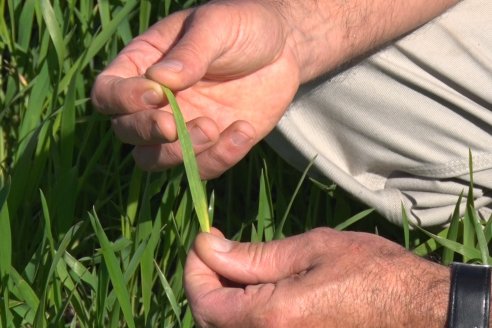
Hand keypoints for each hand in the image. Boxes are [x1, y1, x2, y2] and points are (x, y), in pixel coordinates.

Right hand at [91, 0, 299, 177]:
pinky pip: (202, 168)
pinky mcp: (211, 146)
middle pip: (125, 132)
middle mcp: (157, 103)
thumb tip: (160, 80)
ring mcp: (182, 128)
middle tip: (174, 125)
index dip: (123, 101)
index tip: (156, 95)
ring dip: (178, 153)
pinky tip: (244, 129)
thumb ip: (190, 52)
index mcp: (144, 66)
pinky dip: (220, 157)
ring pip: (155, 160)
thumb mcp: (216, 26)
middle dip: (147, 132)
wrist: (285, 49)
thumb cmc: (243, 26)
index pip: (108, 93)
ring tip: (214, 127)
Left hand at [185, 228, 449, 326]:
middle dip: (207, 282)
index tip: (205, 241)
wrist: (422, 313)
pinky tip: (260, 289)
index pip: (204, 301)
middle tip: (220, 251)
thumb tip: (209, 248)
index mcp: (272, 319)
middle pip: (211, 320)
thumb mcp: (313, 250)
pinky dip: (245, 314)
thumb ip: (255, 255)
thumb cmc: (373, 273)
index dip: (194, 269)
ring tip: (239, 266)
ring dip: (224, 299)